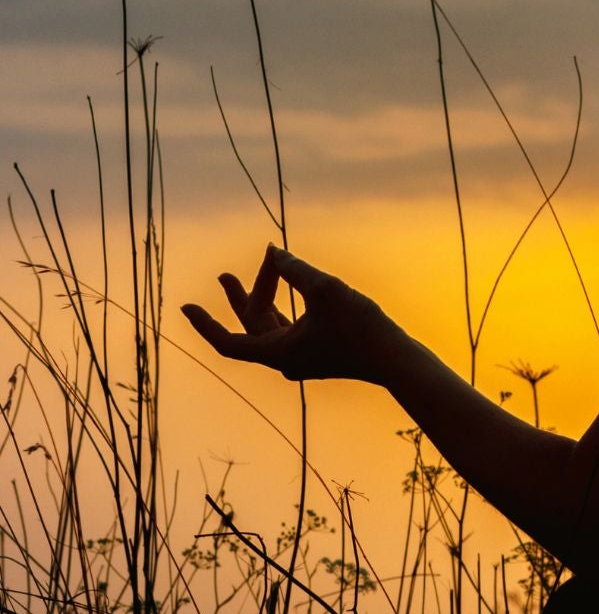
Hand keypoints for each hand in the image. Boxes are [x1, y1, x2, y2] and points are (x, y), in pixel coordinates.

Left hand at [181, 244, 397, 384]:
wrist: (397, 360)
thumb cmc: (361, 327)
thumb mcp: (325, 289)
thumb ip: (295, 269)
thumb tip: (274, 253)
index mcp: (278, 352)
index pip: (227, 342)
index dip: (204, 324)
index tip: (184, 307)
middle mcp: (285, 360)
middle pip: (252, 326)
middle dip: (242, 296)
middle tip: (224, 275)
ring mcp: (303, 359)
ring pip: (272, 327)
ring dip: (264, 299)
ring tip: (263, 271)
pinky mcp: (320, 354)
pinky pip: (291, 329)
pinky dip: (286, 307)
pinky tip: (295, 289)